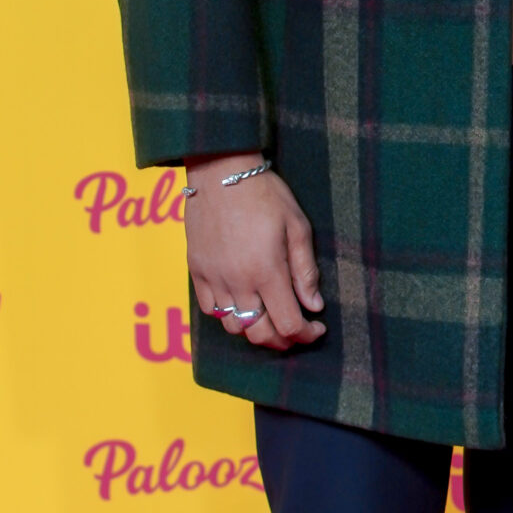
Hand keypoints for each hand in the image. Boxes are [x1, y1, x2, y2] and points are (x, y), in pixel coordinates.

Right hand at [185, 153, 326, 350]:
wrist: (220, 171)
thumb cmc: (264, 194)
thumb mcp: (297, 227)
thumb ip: (305, 271)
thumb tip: (314, 306)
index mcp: (267, 271)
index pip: (288, 324)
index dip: (305, 334)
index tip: (316, 327)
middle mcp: (237, 282)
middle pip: (259, 334)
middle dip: (282, 340)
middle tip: (296, 330)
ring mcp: (213, 278)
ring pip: (233, 326)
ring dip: (254, 330)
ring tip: (270, 317)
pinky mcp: (196, 271)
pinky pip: (210, 309)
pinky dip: (228, 315)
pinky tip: (243, 302)